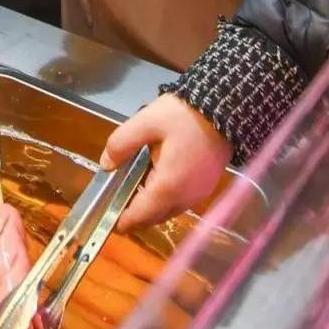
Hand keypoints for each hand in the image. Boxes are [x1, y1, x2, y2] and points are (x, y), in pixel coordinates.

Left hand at [99, 94, 231, 230]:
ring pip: (166, 212)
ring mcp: (197, 195)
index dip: (120, 219)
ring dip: (149, 205)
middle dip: (133, 212)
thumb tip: (106, 164)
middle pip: (153, 218)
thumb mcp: (146, 122)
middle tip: (115, 195)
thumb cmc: (183, 116)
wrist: (224, 109)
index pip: (139, 216)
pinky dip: (163, 198)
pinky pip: (179, 202)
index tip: (105, 214)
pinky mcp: (205, 188)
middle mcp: (184, 199)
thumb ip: (121, 143)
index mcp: (168, 188)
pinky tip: (153, 178)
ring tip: (132, 184)